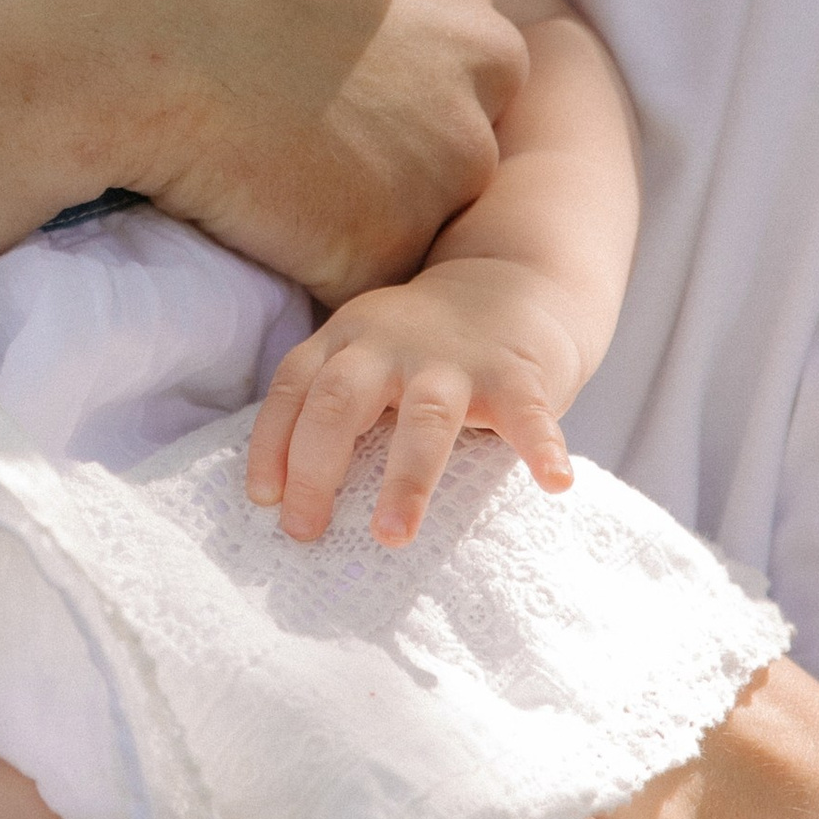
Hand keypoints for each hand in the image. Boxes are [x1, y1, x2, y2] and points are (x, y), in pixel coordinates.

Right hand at [67, 0, 530, 296]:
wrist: (90, 15)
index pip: (447, 33)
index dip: (363, 49)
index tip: (280, 48)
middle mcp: (485, 60)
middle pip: (447, 121)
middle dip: (375, 129)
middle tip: (264, 114)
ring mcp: (440, 160)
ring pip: (413, 200)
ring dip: (351, 196)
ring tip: (250, 167)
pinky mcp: (380, 243)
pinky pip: (365, 270)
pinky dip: (316, 257)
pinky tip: (244, 214)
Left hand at [246, 257, 582, 541]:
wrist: (517, 284)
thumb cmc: (424, 347)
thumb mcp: (364, 354)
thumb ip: (331, 405)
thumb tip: (284, 500)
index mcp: (346, 341)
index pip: (293, 388)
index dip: (271, 444)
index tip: (264, 500)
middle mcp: (391, 345)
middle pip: (339, 400)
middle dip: (316, 467)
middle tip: (304, 530)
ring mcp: (455, 360)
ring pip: (424, 416)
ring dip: (405, 478)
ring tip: (392, 535)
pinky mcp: (516, 374)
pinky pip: (528, 413)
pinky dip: (542, 446)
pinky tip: (554, 482)